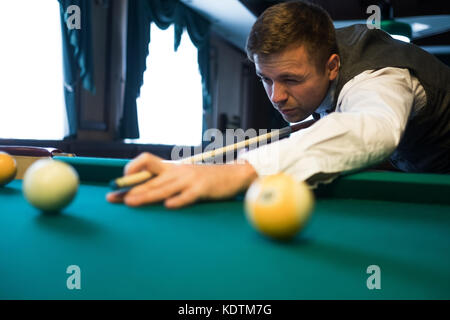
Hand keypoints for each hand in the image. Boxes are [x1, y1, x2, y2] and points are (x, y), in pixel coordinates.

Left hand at [106, 152, 257, 207]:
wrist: (233, 175)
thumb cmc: (206, 178)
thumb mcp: (184, 175)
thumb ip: (167, 180)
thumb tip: (143, 189)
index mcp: (172, 167)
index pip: (147, 161)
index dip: (132, 168)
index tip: (121, 181)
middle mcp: (178, 172)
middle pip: (150, 179)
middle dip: (130, 188)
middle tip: (114, 197)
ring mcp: (190, 180)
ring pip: (164, 188)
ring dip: (146, 195)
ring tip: (131, 201)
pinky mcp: (203, 189)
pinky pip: (188, 195)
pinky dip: (179, 200)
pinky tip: (169, 205)